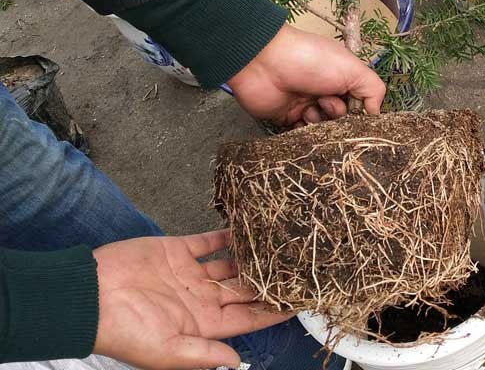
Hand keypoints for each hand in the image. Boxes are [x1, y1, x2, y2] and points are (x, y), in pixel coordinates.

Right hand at [93, 230, 286, 369]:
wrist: (89, 295)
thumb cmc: (123, 330)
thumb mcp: (165, 350)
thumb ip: (203, 355)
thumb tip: (238, 363)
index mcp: (201, 325)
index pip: (245, 319)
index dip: (271, 311)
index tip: (298, 300)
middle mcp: (200, 298)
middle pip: (243, 289)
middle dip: (268, 280)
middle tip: (298, 264)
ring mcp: (190, 273)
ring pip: (231, 263)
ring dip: (252, 255)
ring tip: (280, 242)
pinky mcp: (178, 249)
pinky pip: (210, 240)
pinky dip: (228, 233)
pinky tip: (249, 225)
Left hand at [227, 23, 385, 125]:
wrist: (264, 62)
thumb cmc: (311, 60)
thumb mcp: (352, 68)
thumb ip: (373, 89)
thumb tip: (375, 113)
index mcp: (341, 77)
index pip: (360, 103)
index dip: (361, 112)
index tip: (358, 115)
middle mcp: (325, 91)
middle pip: (343, 120)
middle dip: (339, 119)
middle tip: (328, 105)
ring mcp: (306, 105)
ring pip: (324, 129)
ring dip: (321, 124)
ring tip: (310, 109)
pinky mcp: (286, 118)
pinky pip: (302, 135)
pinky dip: (305, 134)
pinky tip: (301, 121)